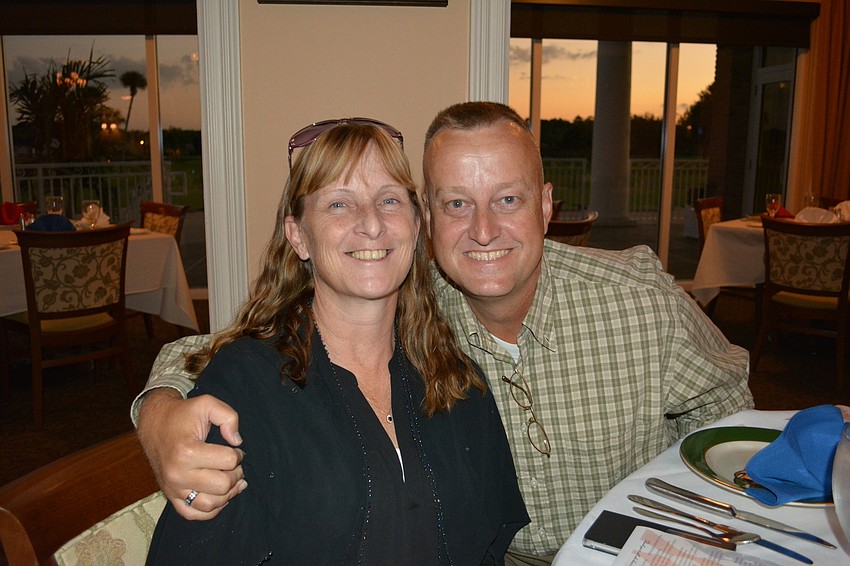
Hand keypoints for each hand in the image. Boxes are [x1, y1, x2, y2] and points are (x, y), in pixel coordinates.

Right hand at [136, 388, 246, 519]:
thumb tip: (237, 441)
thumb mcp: (207, 403)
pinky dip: (210, 509)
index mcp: (187, 451)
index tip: (236, 449)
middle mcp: (178, 474)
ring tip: (231, 479)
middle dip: (236, 474)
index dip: (239, 454)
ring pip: (211, 505)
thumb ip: (228, 417)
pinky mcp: (171, 497)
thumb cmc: (182, 414)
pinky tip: (218, 495)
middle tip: (235, 465)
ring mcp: (173, 489)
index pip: (229, 461)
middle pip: (223, 486)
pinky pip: (193, 514)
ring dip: (227, 493)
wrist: (154, 424)